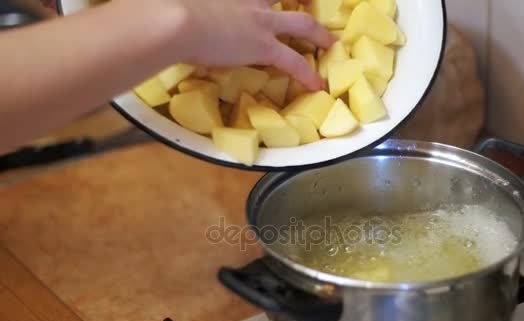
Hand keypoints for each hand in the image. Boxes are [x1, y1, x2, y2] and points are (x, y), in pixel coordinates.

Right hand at [175, 0, 334, 89]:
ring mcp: (261, 22)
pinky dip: (307, 74)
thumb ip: (190, 5)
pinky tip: (317, 84)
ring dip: (318, 34)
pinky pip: (293, 62)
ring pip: (301, 24)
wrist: (175, 21)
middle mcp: (251, 1)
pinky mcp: (264, 46)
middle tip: (311, 2)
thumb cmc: (167, 7)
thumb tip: (171, 10)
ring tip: (330, 43)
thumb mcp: (183, 2)